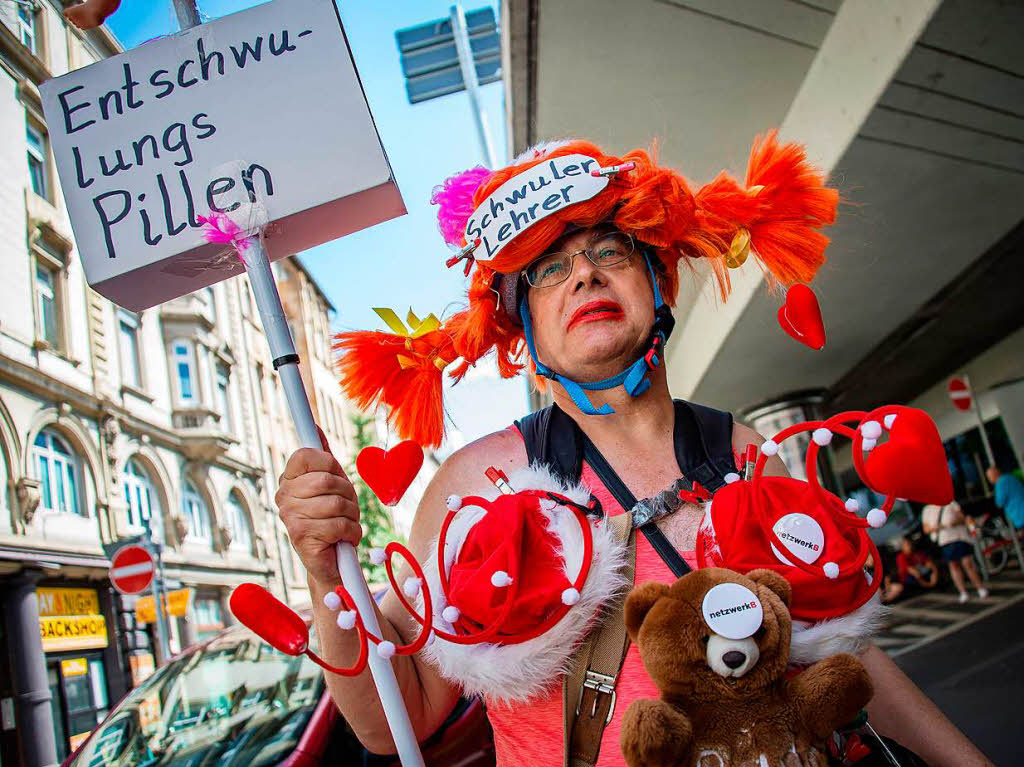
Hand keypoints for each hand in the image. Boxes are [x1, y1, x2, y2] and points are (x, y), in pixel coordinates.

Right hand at [276, 432, 359, 586]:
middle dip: (347, 494)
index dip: (328, 463)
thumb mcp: (330, 483)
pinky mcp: (301, 537)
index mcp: (289, 479)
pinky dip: (351, 532)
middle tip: (345, 508)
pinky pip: (339, 524)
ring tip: (344, 524)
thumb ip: (322, 457)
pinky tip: (343, 539)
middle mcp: (284, 496)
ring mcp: (290, 516)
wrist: (329, 561)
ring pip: (337, 503)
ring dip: (351, 515)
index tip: (334, 475)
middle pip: (328, 480)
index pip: (307, 454)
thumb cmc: (331, 518)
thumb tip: (314, 428)